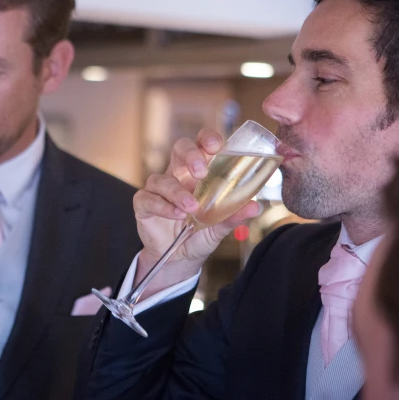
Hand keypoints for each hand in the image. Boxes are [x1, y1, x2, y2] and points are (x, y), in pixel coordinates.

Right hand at [133, 129, 260, 290]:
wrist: (179, 260)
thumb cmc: (200, 235)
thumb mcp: (219, 227)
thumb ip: (233, 215)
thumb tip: (255, 206)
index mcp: (199, 174)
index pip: (201, 145)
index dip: (207, 139)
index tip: (216, 146)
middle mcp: (178, 175)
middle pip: (179, 149)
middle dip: (190, 155)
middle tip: (201, 172)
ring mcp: (159, 189)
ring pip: (162, 179)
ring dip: (177, 192)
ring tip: (191, 209)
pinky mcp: (144, 204)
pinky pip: (148, 198)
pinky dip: (163, 206)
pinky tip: (176, 216)